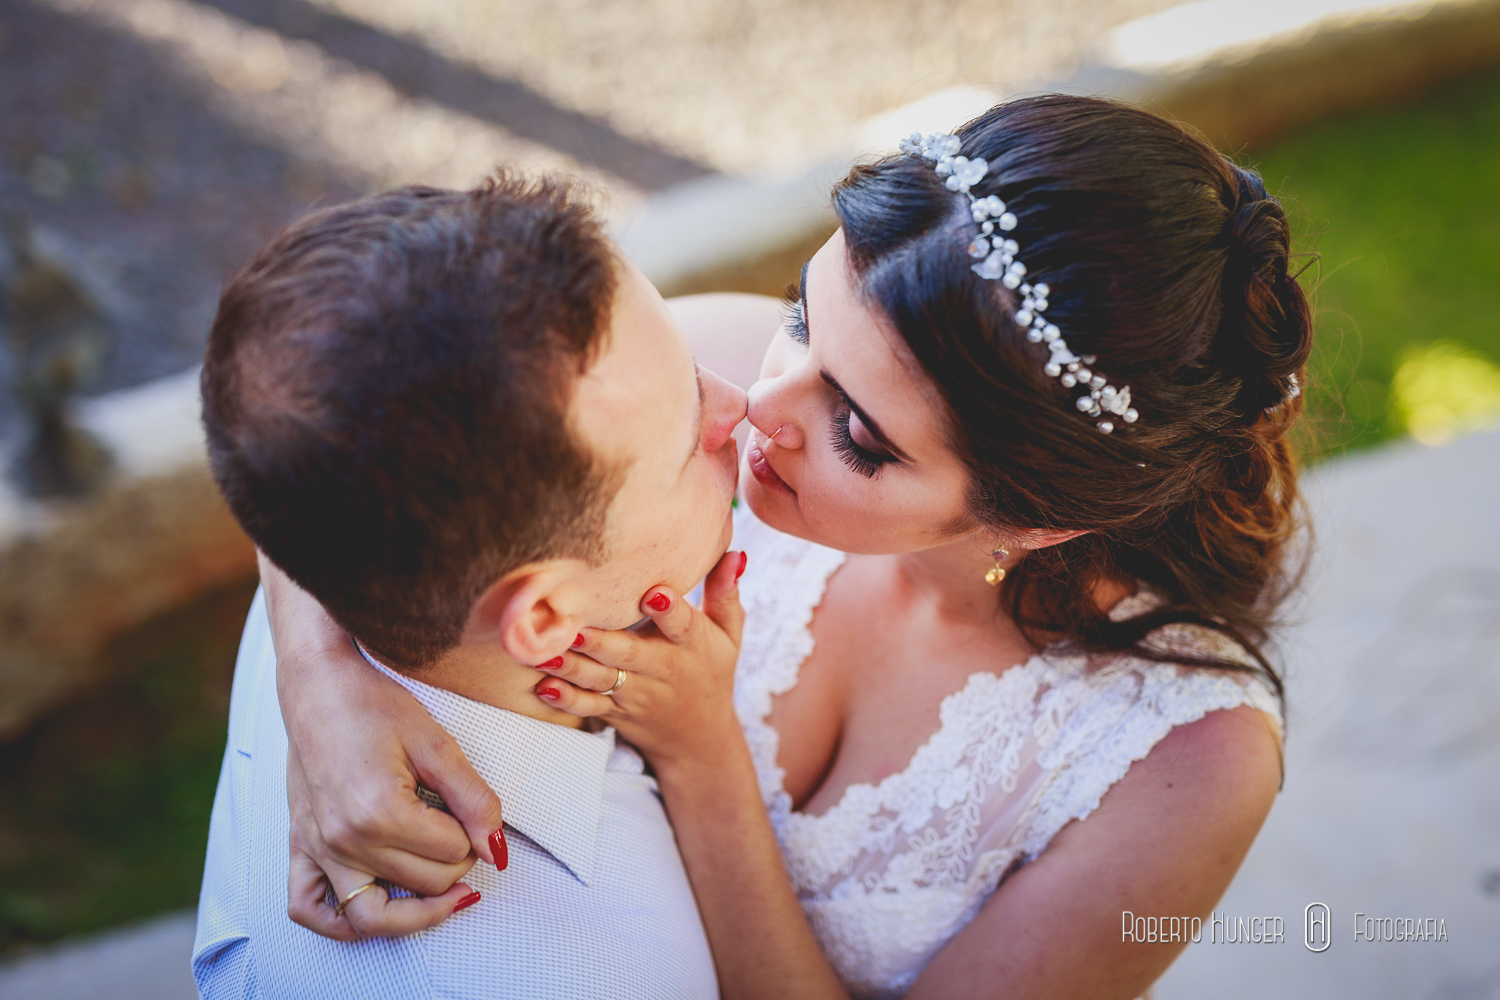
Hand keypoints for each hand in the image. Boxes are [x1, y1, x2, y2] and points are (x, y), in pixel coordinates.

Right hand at [263, 553, 505, 937]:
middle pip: (422, 885)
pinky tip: (378, 906)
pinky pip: (311, 911)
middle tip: (460, 830)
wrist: (318, 685)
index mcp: (380, 812)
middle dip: (455, 864)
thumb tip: (498, 852)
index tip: (471, 810)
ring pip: (372, 919)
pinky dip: (342, 925)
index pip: (451, 854)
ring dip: (416, 911)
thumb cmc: (377, 706)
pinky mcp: (298, 847)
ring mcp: (316, 849)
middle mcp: (343, 840)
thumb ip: (474, 800)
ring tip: (446, 894)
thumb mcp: (437, 745)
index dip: (474, 835)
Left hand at [534, 549, 746, 769]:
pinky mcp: (615, 713)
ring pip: (601, 680)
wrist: (700, 740)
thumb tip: (734, 552)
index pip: (684, 625)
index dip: (670, 610)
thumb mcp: (729, 634)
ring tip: (546, 652)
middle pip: (628, 654)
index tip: (655, 593)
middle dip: (601, 640)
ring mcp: (635, 694)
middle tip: (573, 624)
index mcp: (691, 645)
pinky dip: (567, 700)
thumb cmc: (712, 672)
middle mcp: (662, 669)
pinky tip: (544, 687)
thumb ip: (725, 592)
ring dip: (572, 668)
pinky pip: (589, 707)